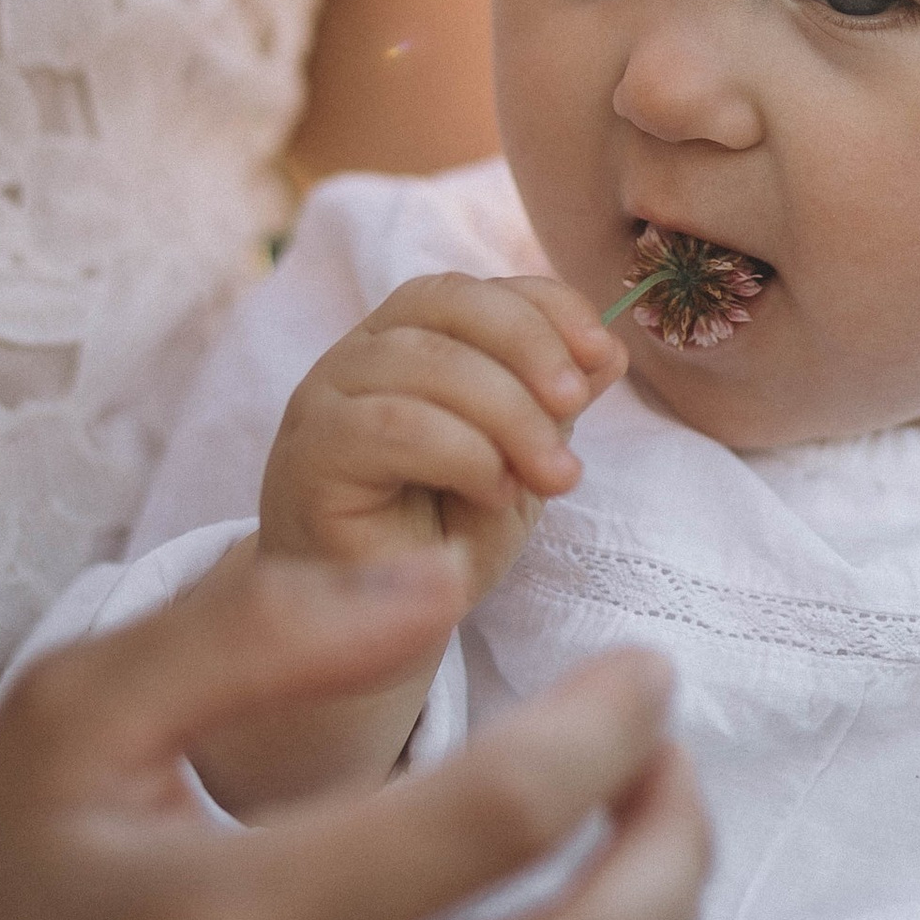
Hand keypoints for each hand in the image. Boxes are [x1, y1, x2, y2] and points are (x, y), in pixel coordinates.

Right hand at [263, 271, 623, 604]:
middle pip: (447, 307)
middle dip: (529, 351)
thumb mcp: (520, 461)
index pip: (472, 290)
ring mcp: (324, 401)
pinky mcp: (310, 457)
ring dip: (508, 412)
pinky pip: (391, 426)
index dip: (544, 308)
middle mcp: (357, 356)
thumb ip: (552, 405)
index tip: (601, 356)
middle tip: (575, 410)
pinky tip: (494, 489)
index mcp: (407, 341)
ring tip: (552, 476)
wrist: (380, 629)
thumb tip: (608, 350)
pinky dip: (461, 450)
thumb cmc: (443, 536)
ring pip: (424, 363)